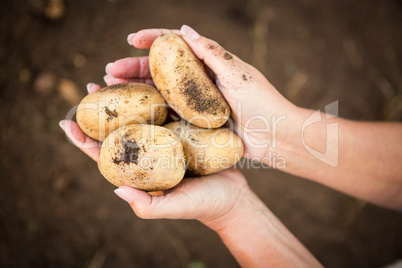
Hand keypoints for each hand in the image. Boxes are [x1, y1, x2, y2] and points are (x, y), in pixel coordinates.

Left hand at [60, 82, 248, 226]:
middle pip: (120, 128)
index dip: (84, 139)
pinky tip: (150, 78)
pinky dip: (156, 94)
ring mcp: (165, 140)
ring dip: (127, 95)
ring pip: (142, 114)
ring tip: (115, 75)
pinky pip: (168, 109)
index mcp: (140, 172)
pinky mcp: (184, 129)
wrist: (234, 196)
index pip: (105, 155)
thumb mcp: (175, 207)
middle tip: (91, 86)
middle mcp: (149, 153)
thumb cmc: (204, 205)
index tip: (66, 122)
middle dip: (102, 110)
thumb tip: (115, 190)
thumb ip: (147, 205)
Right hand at [106, 25, 300, 161]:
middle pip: (161, 70)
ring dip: (136, 89)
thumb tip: (184, 29)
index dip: (153, 39)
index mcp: (209, 64)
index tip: (131, 39)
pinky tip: (131, 113)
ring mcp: (195, 103)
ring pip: (160, 92)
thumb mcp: (236, 72)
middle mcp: (199, 82)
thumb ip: (211, 52)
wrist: (275, 136)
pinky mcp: (195, 123)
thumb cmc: (262, 101)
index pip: (176, 46)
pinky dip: (149, 111)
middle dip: (134, 67)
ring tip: (112, 87)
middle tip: (110, 70)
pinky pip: (168, 115)